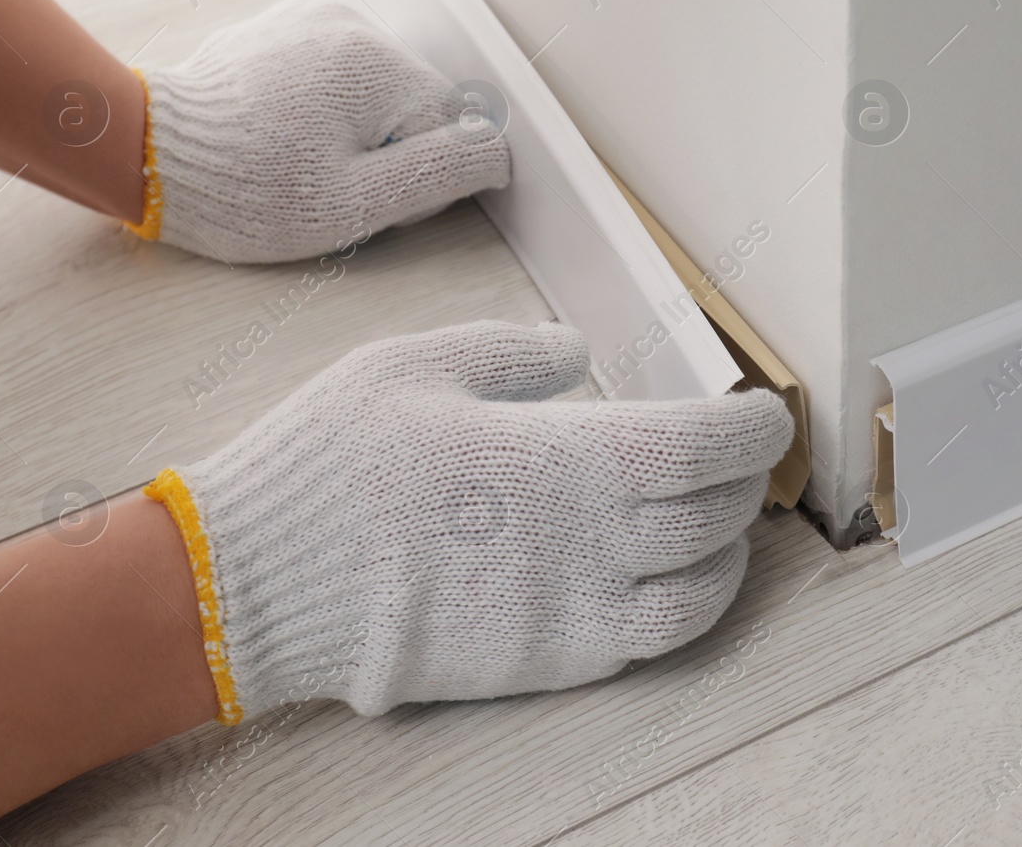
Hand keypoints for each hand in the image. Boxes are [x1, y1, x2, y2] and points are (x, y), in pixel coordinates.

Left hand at [131, 0, 508, 262]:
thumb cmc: (245, 190)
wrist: (145, 155)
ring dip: (356, 131)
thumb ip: (441, 173)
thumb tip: (498, 151)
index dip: (419, 174)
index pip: (449, 125)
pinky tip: (284, 137)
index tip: (366, 196)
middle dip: (386, 150)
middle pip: (413, 104)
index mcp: (375, 66)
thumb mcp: (356, 203)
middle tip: (326, 185)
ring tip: (298, 161)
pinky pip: (338, 75)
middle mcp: (349, 25)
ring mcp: (313, 19)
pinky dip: (327, 110)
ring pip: (377, 91)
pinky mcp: (284, 27)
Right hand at [145, 320, 793, 721]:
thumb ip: (512, 353)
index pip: (706, 449)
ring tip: (720, 525)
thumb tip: (576, 354)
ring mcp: (567, 619)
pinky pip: (643, 646)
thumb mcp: (414, 365)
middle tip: (742, 460)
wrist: (255, 587)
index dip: (754, 429)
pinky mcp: (539, 667)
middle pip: (715, 519)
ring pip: (697, 597)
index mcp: (563, 462)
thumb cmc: (332, 467)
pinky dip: (680, 609)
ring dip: (728, 555)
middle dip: (745, 484)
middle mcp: (585, 548)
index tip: (765, 413)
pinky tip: (662, 580)